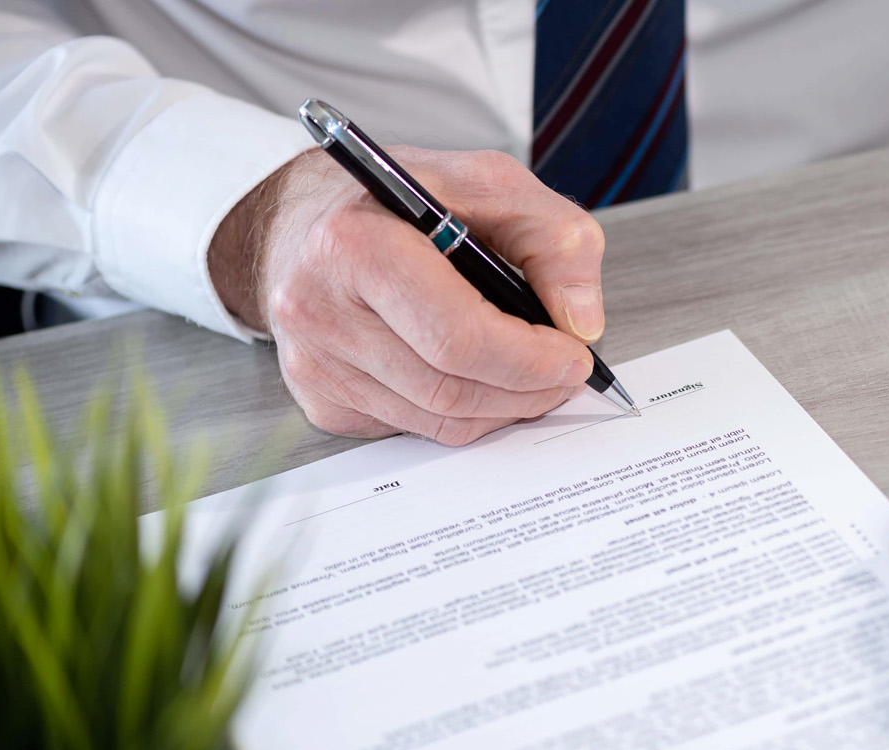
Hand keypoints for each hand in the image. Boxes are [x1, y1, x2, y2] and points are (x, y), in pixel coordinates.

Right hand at [209, 147, 604, 443]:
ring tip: (533, 378)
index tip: (575, 356)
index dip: (529, 359)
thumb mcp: (489, 183)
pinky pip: (410, 428)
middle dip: (526, 391)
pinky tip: (478, 380)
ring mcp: (312, 363)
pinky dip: (461, 414)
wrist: (306, 218)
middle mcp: (317, 309)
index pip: (456, 337)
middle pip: (449, 389)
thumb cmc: (399, 199)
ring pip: (435, 420)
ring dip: (501, 409)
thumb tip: (582, 322)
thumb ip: (553, 237)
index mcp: (355, 245)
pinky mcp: (318, 398)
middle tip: (566, 375)